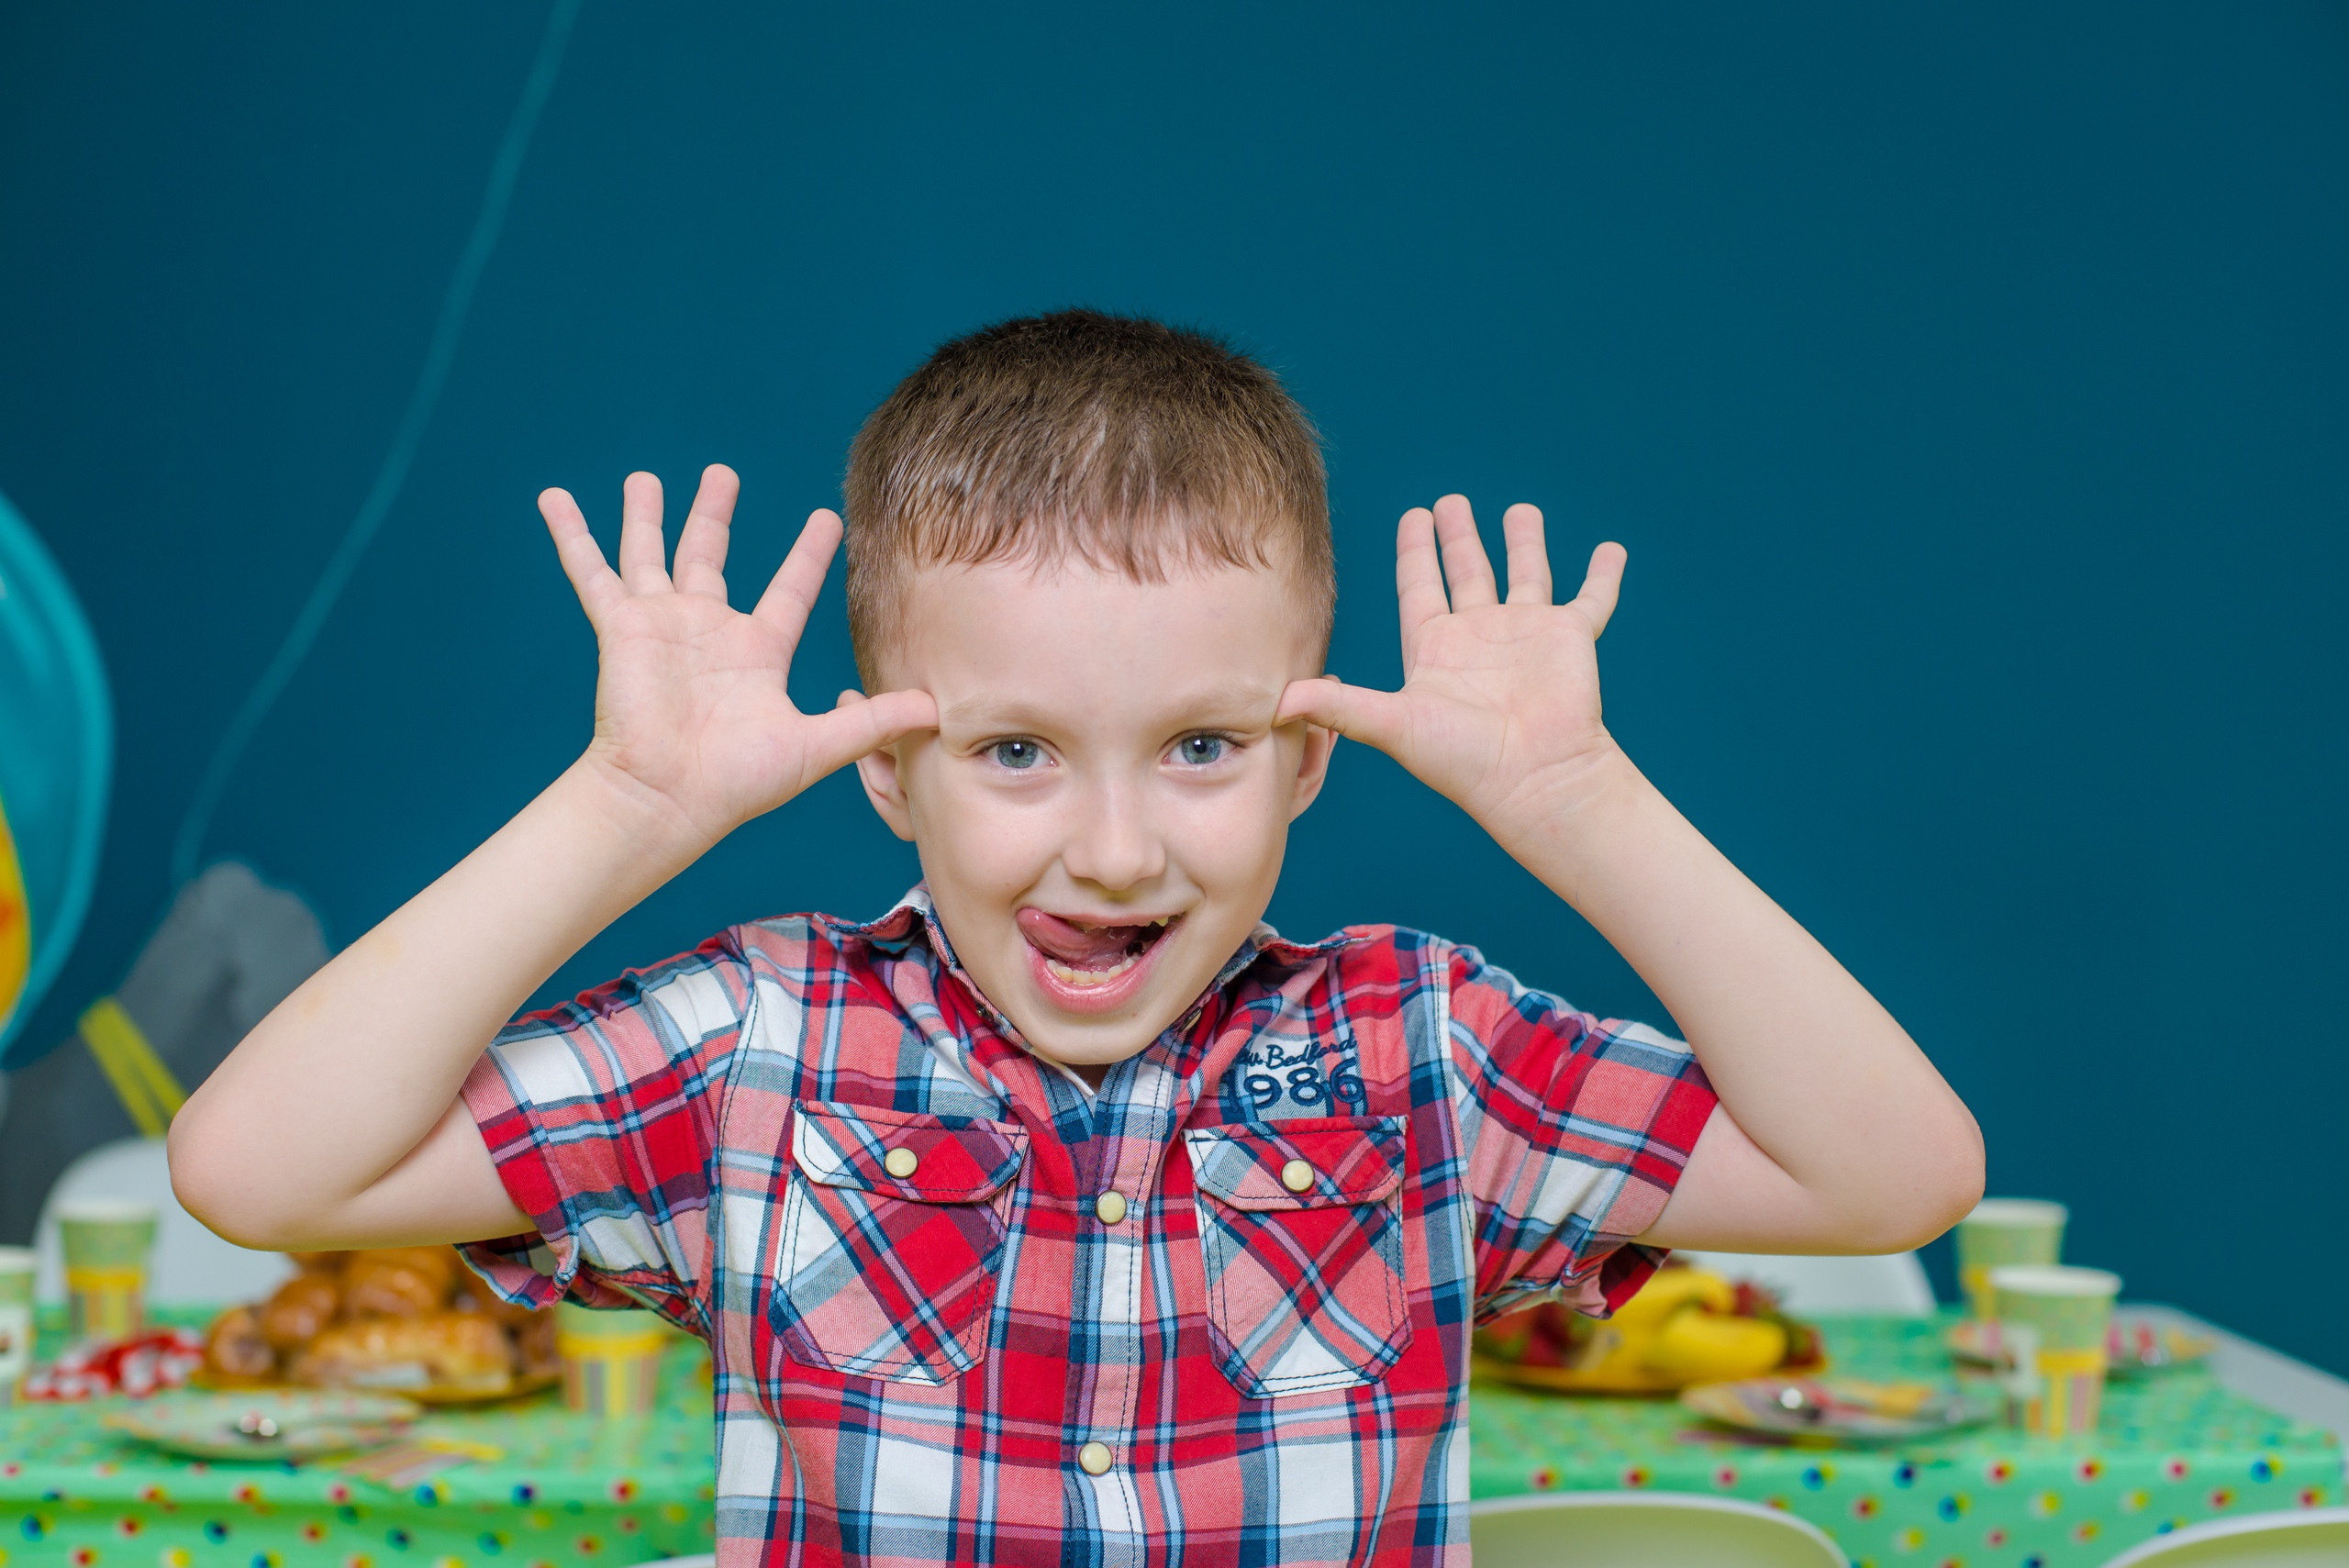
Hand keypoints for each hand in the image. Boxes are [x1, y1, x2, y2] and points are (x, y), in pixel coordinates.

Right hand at [542, 466, 936, 848]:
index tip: (828, 517)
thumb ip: (872, 723)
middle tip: (722, 475)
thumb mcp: (817, 747)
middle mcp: (708, 631)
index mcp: (756, 652)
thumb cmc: (738, 782)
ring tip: (644, 478)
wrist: (669, 797)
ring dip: (647, 516)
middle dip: (715, 515)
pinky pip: (591, 571)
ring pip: (652, 553)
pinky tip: (553, 497)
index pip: (790, 589)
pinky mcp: (620, 627)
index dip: (809, 554)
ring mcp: (661, 626)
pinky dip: (572, 534)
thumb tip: (936, 711)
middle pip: (712, 557)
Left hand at [1278, 495, 1626, 830]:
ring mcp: (1527, 635)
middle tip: (1449, 502)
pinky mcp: (1570, 638)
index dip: (1414, 553)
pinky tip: (1612, 550)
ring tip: (1520, 510)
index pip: (1419, 588)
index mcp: (1435, 649)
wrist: (1533, 779)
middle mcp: (1479, 637)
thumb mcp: (1392, 725)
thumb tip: (1275, 704)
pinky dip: (1603, 574)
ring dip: (1524, 543)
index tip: (1412, 517)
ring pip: (1525, 575)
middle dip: (1457, 538)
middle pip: (1466, 574)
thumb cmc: (1462, 760)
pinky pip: (1592, 598)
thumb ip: (1338, 707)